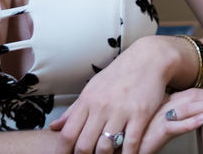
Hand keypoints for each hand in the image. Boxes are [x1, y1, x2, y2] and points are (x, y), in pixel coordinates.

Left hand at [48, 37, 173, 153]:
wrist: (147, 58)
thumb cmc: (119, 75)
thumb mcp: (92, 88)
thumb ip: (74, 110)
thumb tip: (54, 127)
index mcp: (87, 101)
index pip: (68, 134)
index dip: (63, 152)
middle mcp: (101, 107)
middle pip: (84, 145)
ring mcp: (120, 111)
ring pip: (105, 147)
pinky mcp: (140, 114)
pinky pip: (130, 143)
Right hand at [138, 89, 202, 153]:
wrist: (116, 145)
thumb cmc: (135, 135)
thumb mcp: (157, 122)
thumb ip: (173, 116)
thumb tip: (195, 114)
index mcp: (165, 102)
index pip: (194, 93)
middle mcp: (162, 106)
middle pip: (195, 97)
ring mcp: (157, 118)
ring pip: (189, 108)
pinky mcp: (152, 133)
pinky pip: (173, 126)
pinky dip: (188, 122)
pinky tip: (202, 118)